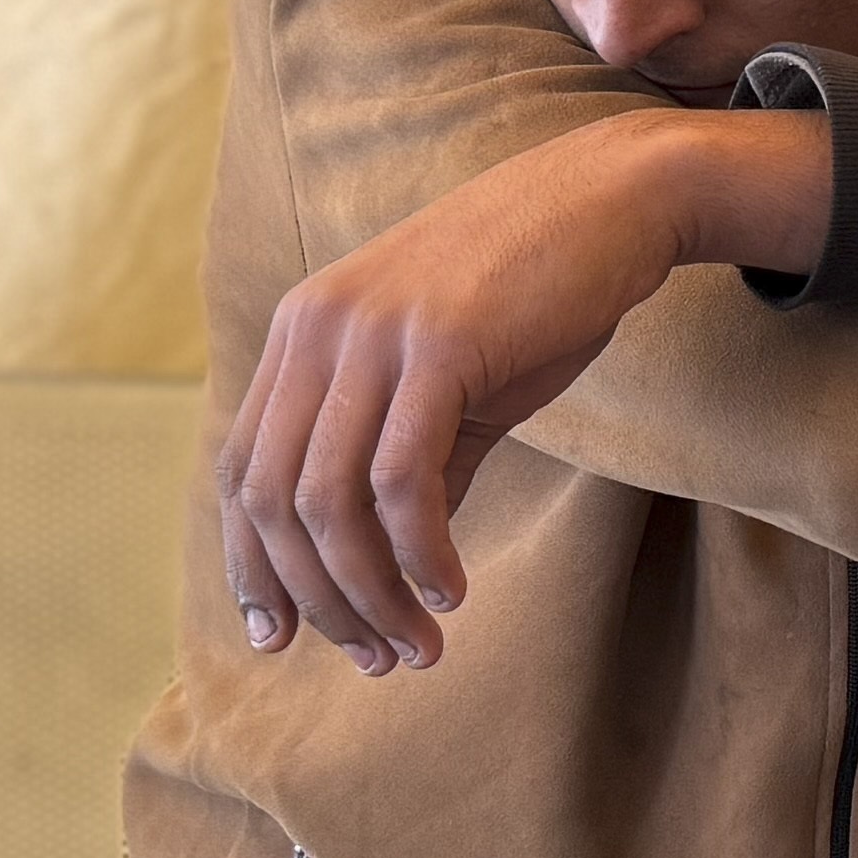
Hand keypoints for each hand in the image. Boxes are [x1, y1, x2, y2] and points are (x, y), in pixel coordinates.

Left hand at [223, 110, 827, 672]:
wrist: (614, 198)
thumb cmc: (538, 291)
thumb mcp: (454, 380)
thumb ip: (412, 462)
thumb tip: (389, 566)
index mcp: (304, 333)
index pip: (242, 473)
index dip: (254, 566)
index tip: (284, 638)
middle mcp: (317, 330)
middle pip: (274, 501)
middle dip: (318, 601)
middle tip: (375, 660)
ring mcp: (372, 333)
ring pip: (330, 503)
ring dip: (371, 595)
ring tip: (420, 646)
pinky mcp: (438, 347)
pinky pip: (402, 480)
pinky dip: (419, 552)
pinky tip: (451, 590)